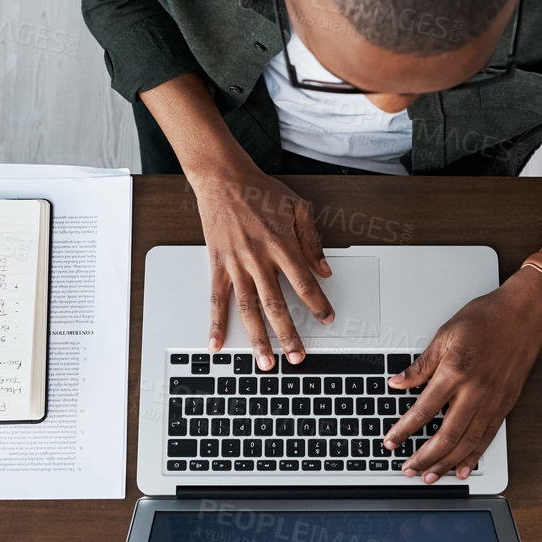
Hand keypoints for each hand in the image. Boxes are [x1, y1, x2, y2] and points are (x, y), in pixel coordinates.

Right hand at [190, 162, 333, 370]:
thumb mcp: (297, 208)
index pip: (304, 282)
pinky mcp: (218, 265)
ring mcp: (236, 264)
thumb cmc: (260, 191)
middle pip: (276, 305)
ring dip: (258, 338)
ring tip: (265, 362)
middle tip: (298, 356)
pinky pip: (217, 299)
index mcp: (281, 244)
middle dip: (289, 334)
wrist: (223, 179)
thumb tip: (324, 270)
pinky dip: (215, 324)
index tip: (326, 319)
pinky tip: (217, 344)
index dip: (317, 304)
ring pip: (248, 309)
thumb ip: (312, 240)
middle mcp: (259, 258)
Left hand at [382, 267, 541, 482]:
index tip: (391, 442)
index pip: (423, 410)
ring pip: (467, 442)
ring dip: (446, 463)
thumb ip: (421, 364)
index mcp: (455, 372)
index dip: (404, 431)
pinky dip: (473, 456)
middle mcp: (475, 391)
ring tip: (430, 476)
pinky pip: (488, 437)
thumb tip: (397, 382)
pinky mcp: (506, 404)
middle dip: (424, 457)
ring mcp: (493, 401)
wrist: (524, 314)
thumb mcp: (445, 334)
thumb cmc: (487, 318)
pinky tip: (462, 468)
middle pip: (445, 435)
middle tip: (407, 469)